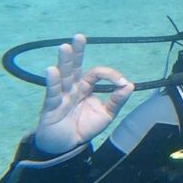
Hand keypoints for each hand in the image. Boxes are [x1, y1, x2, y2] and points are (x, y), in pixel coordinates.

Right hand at [34, 34, 134, 153]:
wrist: (66, 146)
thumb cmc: (84, 127)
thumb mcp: (106, 114)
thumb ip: (117, 100)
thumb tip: (130, 84)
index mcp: (86, 88)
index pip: (97, 74)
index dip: (111, 75)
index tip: (122, 84)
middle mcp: (73, 88)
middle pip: (75, 66)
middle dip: (77, 52)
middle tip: (79, 36)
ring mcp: (62, 95)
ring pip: (63, 76)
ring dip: (64, 62)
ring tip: (64, 47)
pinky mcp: (52, 106)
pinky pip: (53, 93)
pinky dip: (52, 82)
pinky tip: (52, 70)